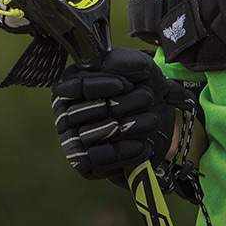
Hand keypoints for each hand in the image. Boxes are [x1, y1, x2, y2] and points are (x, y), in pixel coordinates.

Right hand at [51, 48, 187, 180]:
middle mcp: (65, 116)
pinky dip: (120, 153)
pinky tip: (142, 144)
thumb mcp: (141, 68)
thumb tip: (109, 64)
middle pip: (81, 113)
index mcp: (70, 89)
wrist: (159, 119)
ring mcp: (72, 142)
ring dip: (124, 128)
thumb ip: (127, 61)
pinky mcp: (85, 165)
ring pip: (89, 136)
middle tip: (147, 98)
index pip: (73, 88)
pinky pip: (95, 161)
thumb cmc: (141, 88)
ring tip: (152, 120)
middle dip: (118, 105)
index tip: (125, 85)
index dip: (99, 86)